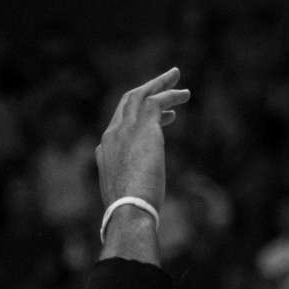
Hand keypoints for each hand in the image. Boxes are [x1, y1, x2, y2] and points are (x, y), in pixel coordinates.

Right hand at [95, 67, 189, 212]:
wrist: (128, 210)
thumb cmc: (129, 212)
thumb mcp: (125, 195)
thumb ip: (129, 183)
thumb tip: (138, 191)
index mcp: (105, 151)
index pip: (119, 123)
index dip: (139, 116)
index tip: (163, 116)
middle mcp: (112, 135)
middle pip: (128, 102)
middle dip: (146, 89)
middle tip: (165, 80)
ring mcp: (126, 128)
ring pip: (141, 95)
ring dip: (160, 84)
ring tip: (176, 76)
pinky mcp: (145, 127)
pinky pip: (158, 101)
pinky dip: (171, 94)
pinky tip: (184, 94)